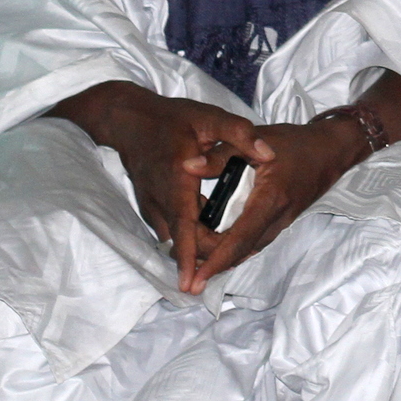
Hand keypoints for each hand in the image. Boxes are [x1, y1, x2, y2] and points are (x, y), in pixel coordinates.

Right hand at [51, 81, 271, 292]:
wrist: (130, 119)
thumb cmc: (173, 117)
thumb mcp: (210, 118)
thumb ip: (241, 135)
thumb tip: (270, 154)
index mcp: (179, 178)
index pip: (186, 226)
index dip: (191, 256)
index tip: (192, 283)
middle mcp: (162, 198)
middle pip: (183, 239)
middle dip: (202, 258)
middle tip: (222, 272)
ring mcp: (152, 203)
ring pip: (175, 237)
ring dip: (194, 250)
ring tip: (215, 265)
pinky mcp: (149, 204)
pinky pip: (169, 228)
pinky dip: (186, 237)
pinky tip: (204, 240)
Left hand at [182, 117, 372, 287]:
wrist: (330, 150)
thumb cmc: (294, 142)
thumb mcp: (255, 140)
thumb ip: (220, 154)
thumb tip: (186, 167)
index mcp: (270, 199)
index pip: (239, 239)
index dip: (216, 262)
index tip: (195, 279)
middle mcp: (277, 218)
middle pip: (241, 251)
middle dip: (213, 263)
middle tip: (184, 265)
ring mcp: (282, 223)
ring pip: (248, 249)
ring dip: (223, 258)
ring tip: (195, 263)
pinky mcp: (282, 222)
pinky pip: (255, 242)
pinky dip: (235, 249)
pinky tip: (219, 248)